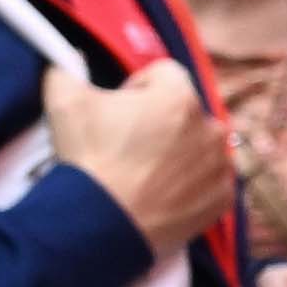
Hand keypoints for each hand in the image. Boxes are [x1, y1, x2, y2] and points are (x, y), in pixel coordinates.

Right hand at [32, 42, 236, 253]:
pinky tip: (162, 192)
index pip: (163, 73)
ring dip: (178, 151)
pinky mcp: (222, 198)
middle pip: (184, 110)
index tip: (117, 111)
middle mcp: (211, 127)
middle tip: (128, 145)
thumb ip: (67, 70)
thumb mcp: (64, 101)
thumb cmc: (89, 158)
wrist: (103, 224)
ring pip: (200, 145)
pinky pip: (209, 180)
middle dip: (160, 120)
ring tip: (144, 171)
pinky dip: (191, 184)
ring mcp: (220, 166)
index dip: (137, 87)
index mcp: (179, 97)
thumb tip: (67, 61)